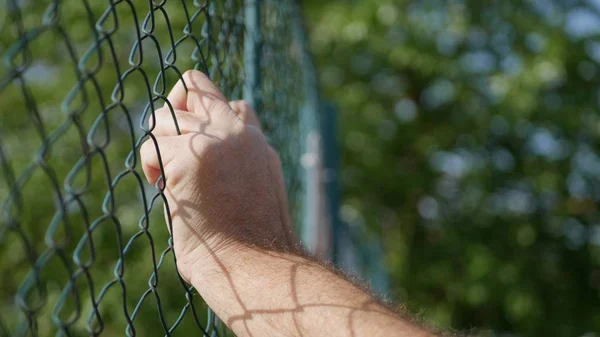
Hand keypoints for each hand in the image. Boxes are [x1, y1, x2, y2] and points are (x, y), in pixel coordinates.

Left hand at [140, 70, 294, 281]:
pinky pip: (152, 148)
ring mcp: (217, 141)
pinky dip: (151, 169)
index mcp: (257, 142)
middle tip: (168, 147)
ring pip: (164, 116)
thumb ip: (238, 155)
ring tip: (166, 177)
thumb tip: (214, 139)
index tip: (195, 145)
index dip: (204, 114)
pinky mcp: (191, 158)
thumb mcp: (256, 187)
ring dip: (158, 145)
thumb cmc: (247, 239)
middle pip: (192, 86)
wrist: (251, 265)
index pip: (231, 102)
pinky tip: (165, 190)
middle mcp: (240, 133)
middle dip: (172, 112)